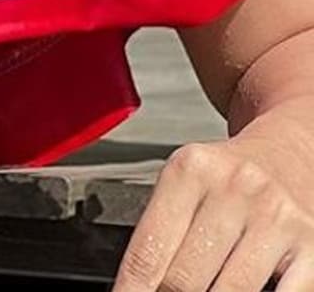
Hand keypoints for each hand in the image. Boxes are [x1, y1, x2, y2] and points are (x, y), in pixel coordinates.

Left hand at [113, 128, 313, 291]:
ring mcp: (276, 217)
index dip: (132, 290)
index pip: (148, 251)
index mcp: (190, 170)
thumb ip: (163, 232)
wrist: (290, 151)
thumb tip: (138, 284)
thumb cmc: (230, 176)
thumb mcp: (187, 183)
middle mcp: (233, 188)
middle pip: (184, 279)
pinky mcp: (313, 243)